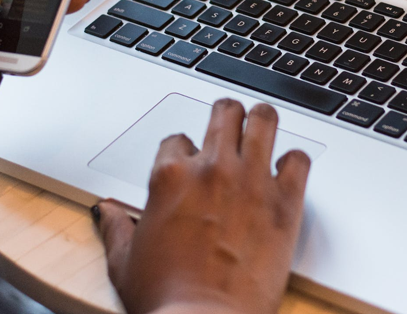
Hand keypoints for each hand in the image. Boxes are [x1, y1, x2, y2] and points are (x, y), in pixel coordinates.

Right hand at [96, 99, 310, 313]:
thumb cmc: (165, 299)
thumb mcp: (125, 262)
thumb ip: (117, 228)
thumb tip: (107, 212)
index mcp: (170, 176)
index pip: (178, 138)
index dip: (184, 151)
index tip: (190, 163)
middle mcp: (212, 168)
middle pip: (225, 112)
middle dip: (227, 115)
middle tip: (231, 124)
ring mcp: (251, 180)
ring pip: (264, 119)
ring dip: (262, 121)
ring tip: (262, 128)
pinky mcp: (284, 202)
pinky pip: (299, 159)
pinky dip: (295, 162)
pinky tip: (288, 171)